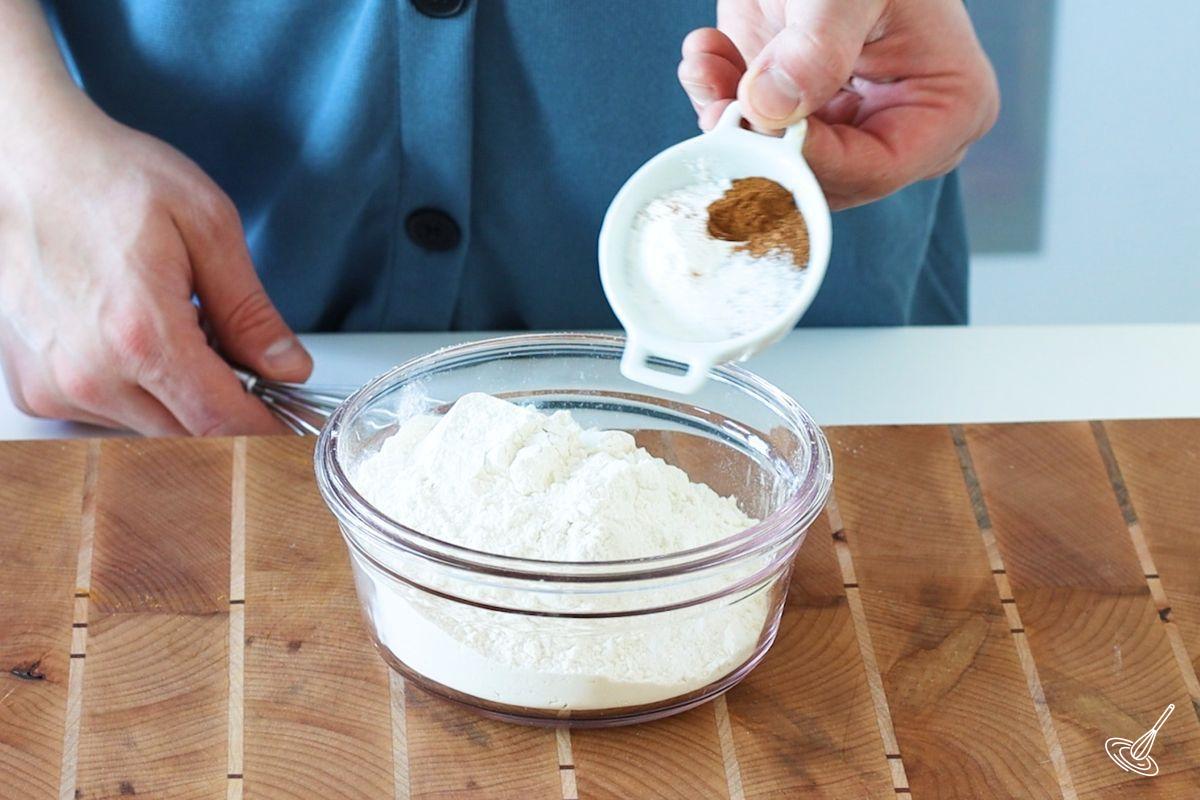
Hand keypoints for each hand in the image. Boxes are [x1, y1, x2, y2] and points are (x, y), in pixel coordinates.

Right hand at [0, 99, 310, 434]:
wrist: (24, 160)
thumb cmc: (109, 179)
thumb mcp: (207, 227)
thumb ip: (251, 311)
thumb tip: (289, 369)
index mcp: (140, 335)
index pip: (222, 422)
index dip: (267, 428)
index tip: (289, 418)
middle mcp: (89, 374)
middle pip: (190, 435)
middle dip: (227, 406)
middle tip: (239, 355)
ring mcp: (56, 385)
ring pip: (151, 429)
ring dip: (180, 397)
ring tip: (179, 329)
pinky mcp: (36, 388)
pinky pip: (108, 415)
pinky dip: (137, 391)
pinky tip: (136, 340)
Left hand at [678, 0, 999, 208]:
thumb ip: (816, 48)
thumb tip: (770, 109)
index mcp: (948, 109)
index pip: (877, 169)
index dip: (813, 160)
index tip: (760, 125)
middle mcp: (897, 130)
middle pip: (823, 179)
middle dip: (762, 146)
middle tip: (718, 105)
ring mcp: (844, 126)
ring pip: (777, 165)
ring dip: (729, 120)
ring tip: (706, 63)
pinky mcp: (796, 113)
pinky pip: (751, 135)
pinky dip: (717, 99)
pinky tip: (705, 56)